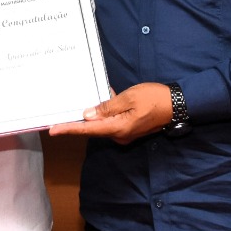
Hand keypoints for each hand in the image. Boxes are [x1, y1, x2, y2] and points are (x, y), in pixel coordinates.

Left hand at [49, 82, 173, 143]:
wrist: (178, 104)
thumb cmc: (154, 98)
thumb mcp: (129, 98)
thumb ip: (107, 107)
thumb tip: (87, 115)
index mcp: (118, 129)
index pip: (88, 130)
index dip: (69, 129)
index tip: (52, 130)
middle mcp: (120, 136)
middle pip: (94, 128)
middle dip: (83, 117)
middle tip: (71, 106)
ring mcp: (125, 134)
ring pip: (104, 123)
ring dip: (98, 112)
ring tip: (96, 94)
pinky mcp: (130, 129)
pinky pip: (113, 121)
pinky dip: (108, 111)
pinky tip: (109, 97)